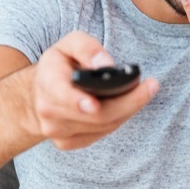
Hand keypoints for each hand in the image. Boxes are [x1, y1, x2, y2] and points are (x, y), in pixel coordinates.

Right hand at [31, 31, 158, 149]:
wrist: (38, 94)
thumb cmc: (59, 65)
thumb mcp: (69, 44)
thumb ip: (87, 48)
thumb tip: (107, 65)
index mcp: (47, 83)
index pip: (62, 95)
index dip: (78, 102)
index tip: (94, 104)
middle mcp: (49, 111)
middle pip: (96, 115)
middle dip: (128, 102)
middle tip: (151, 86)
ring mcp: (57, 131)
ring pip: (104, 125)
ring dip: (128, 109)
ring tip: (145, 91)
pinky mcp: (67, 144)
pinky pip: (102, 133)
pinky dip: (118, 118)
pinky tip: (128, 105)